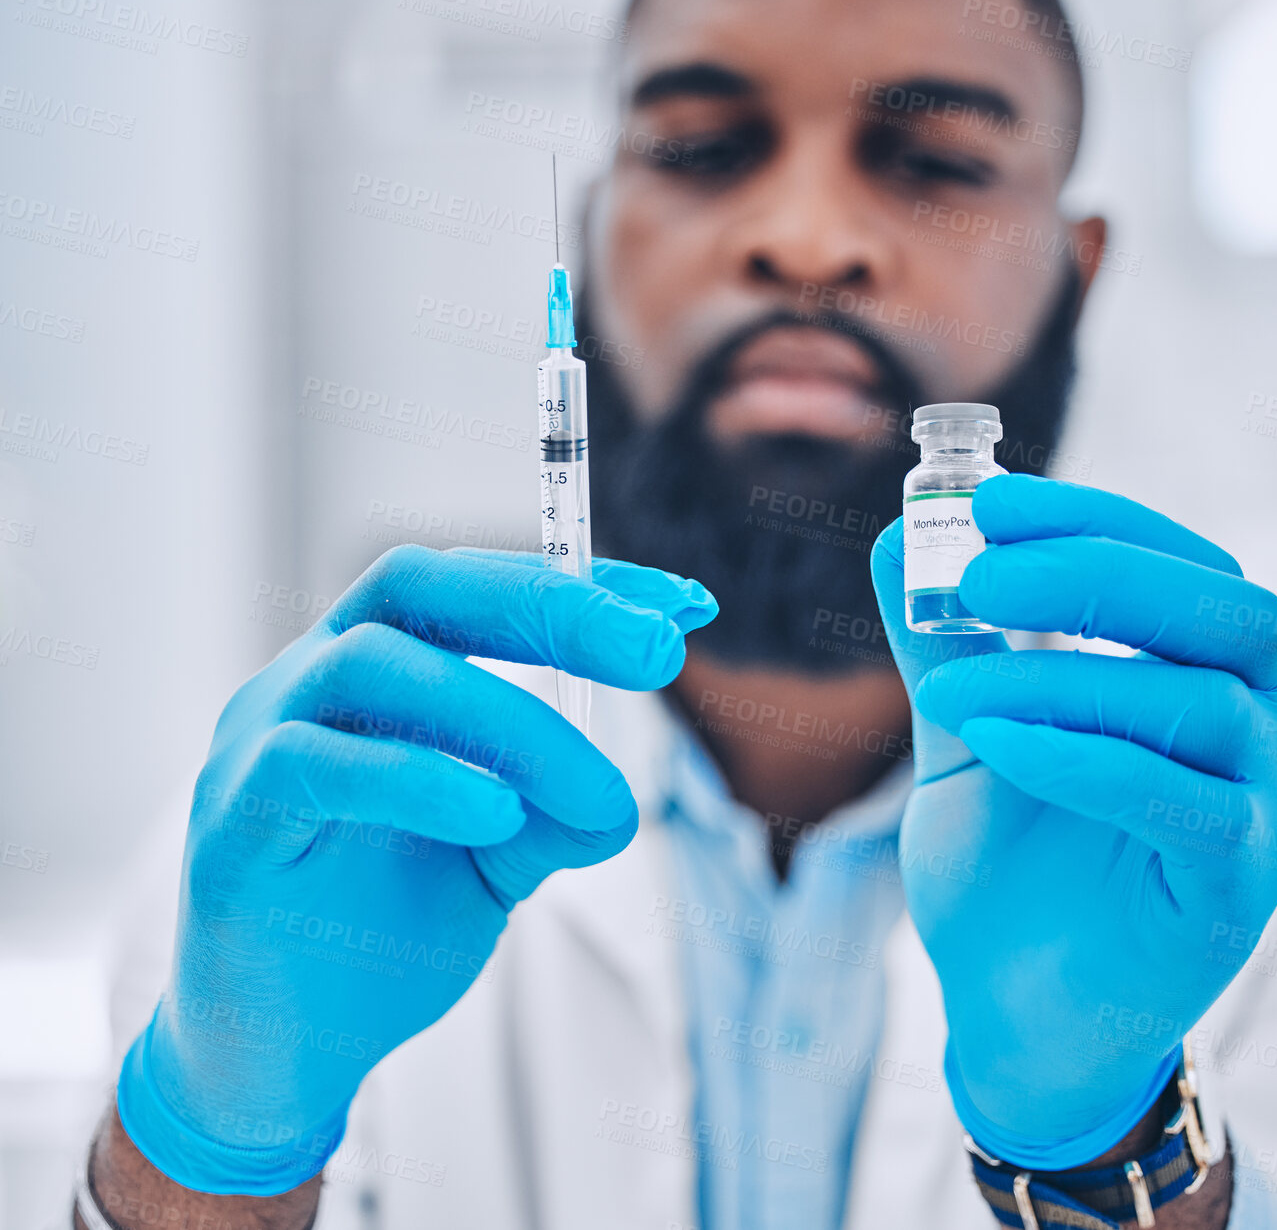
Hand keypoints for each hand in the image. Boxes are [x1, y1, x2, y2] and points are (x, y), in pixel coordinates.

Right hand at [118, 545, 716, 1194]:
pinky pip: (313, 765)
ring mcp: (257, 741)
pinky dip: (418, 779)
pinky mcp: (231, 821)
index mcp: (377, 672)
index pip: (474, 590)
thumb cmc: (381, 932)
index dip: (578, 586)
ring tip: (594, 789)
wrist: (282, 1053)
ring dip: (505, 718)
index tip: (681, 606)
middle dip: (548, 607)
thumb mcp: (496, 860)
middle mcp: (309, 681)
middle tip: (657, 651)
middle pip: (419, 588)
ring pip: (373, 666)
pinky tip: (497, 815)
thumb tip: (620, 798)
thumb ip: (553, 814)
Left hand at [870, 474, 1276, 1166]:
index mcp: (1198, 680)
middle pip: (1233, 611)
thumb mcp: (965, 737)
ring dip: (1063, 675)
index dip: (1096, 520)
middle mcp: (1252, 734)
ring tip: (951, 689)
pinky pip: (1182, 802)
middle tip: (982, 573)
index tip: (987, 501)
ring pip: (1201, 703)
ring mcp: (1259, 812)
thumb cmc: (1006, 871)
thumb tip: (906, 533)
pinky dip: (1082, 757)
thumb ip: (950, 641)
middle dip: (1101, 573)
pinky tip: (990, 741)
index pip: (1187, 566)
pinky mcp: (1238, 888)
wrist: (1015, 1014)